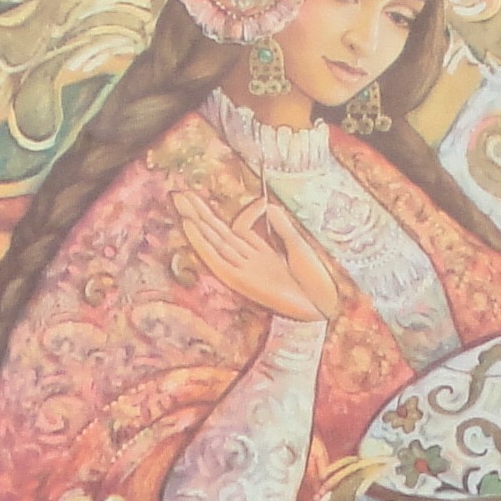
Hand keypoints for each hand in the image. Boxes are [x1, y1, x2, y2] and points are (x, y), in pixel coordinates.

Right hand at [173, 189, 341, 323]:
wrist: (323, 308)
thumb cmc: (315, 284)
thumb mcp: (298, 247)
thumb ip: (281, 226)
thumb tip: (267, 204)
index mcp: (263, 256)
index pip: (243, 229)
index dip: (248, 211)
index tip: (263, 201)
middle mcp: (249, 262)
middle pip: (219, 233)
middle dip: (201, 212)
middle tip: (181, 193)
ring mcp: (243, 271)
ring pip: (214, 241)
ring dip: (195, 220)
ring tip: (178, 200)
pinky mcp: (240, 281)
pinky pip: (216, 259)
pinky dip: (202, 243)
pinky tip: (190, 227)